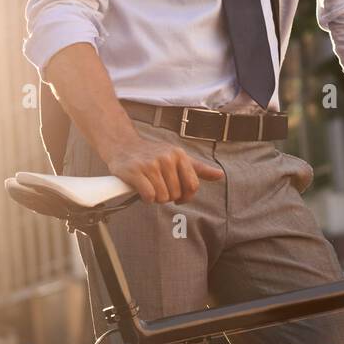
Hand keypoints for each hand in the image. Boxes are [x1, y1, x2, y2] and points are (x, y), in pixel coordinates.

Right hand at [103, 136, 223, 203]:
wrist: (123, 146)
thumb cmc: (152, 154)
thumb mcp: (177, 157)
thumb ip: (198, 169)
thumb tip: (219, 175)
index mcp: (179, 154)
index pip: (192, 186)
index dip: (185, 196)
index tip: (177, 195)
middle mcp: (166, 157)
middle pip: (176, 194)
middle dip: (167, 196)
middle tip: (159, 186)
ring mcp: (150, 164)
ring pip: (162, 197)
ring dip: (156, 198)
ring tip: (150, 186)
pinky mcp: (135, 172)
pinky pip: (149, 196)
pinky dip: (146, 198)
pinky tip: (142, 189)